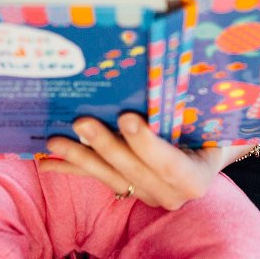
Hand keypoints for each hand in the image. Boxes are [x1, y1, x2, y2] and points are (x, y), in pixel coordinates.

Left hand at [38, 113, 255, 209]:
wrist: (211, 151)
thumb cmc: (213, 129)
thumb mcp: (209, 121)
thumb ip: (190, 107)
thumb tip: (169, 65)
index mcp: (196, 177)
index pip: (170, 164)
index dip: (147, 144)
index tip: (128, 118)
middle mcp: (170, 193)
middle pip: (134, 170)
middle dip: (106, 146)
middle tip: (82, 122)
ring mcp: (147, 195)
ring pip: (110, 176)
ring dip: (81, 157)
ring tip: (57, 139)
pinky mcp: (127, 191)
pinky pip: (97, 178)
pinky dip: (70, 169)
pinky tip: (45, 162)